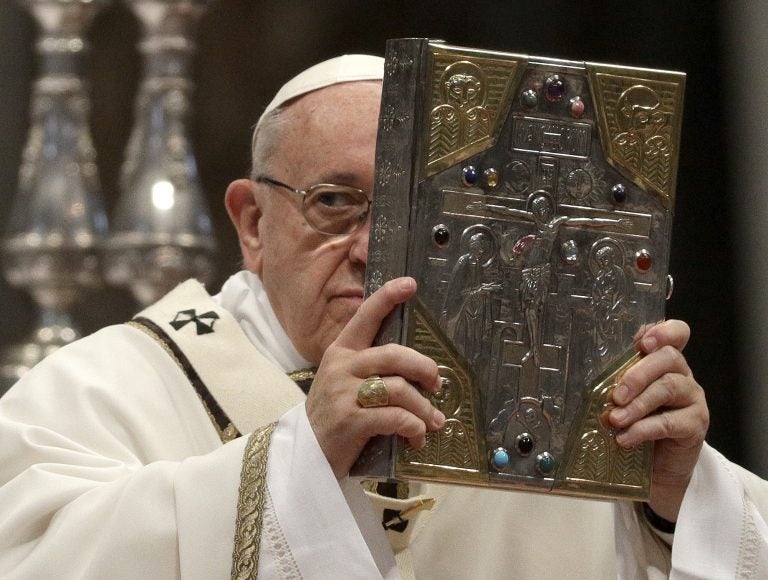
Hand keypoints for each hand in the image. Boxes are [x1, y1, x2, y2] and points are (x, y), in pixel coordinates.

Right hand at [305, 277, 444, 478]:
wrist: (306, 455)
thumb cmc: (334, 416)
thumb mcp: (344, 383)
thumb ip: (371, 369)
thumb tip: (418, 370)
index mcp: (341, 351)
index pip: (365, 317)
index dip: (387, 298)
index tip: (410, 284)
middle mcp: (341, 366)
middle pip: (394, 354)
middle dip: (424, 368)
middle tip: (437, 384)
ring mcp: (344, 393)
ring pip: (399, 388)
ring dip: (424, 408)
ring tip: (432, 422)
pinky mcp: (350, 420)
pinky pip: (395, 418)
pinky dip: (413, 428)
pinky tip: (416, 438)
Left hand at [608, 320, 708, 520]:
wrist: (656, 468)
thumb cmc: (636, 424)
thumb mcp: (623, 399)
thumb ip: (616, 382)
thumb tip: (587, 376)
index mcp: (664, 362)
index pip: (677, 334)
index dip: (664, 332)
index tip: (643, 343)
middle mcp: (682, 375)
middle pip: (668, 358)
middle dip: (638, 374)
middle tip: (615, 396)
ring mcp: (692, 399)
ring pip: (669, 387)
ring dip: (638, 404)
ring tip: (615, 419)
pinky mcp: (695, 425)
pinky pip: (670, 422)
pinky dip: (643, 429)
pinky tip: (625, 438)